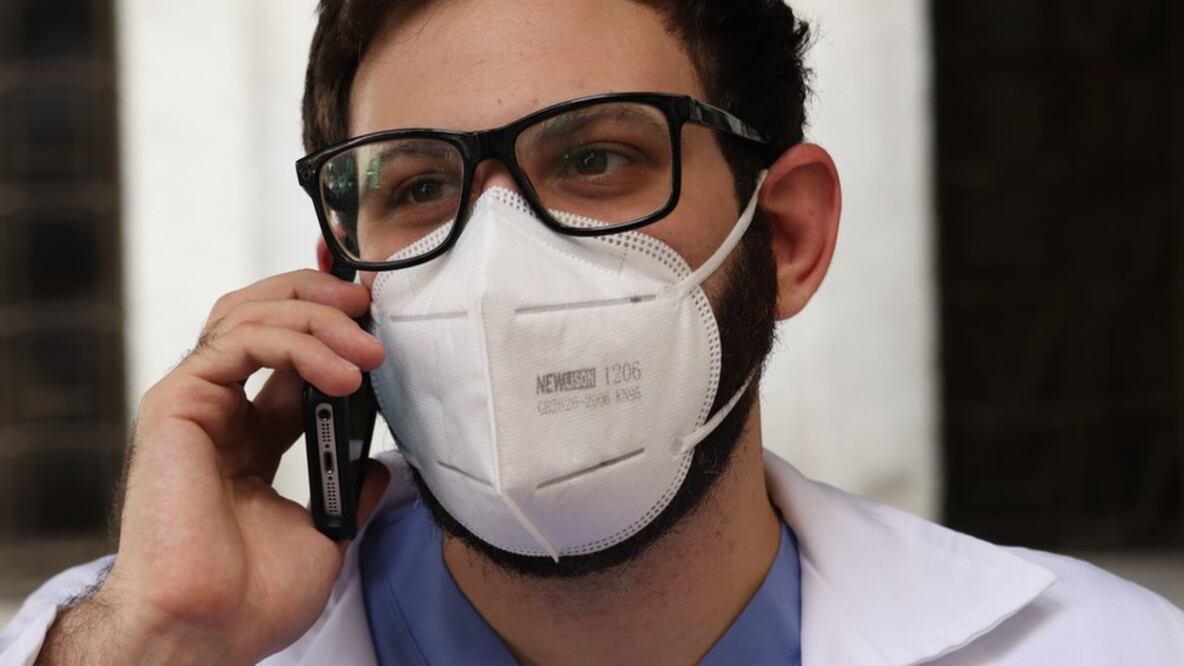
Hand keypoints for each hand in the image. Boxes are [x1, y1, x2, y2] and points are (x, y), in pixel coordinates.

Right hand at [39, 270, 387, 664]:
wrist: (209, 630)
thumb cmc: (251, 598)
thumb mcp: (325, 534)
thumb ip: (349, 490)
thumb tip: (378, 466)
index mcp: (248, 437)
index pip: (287, 353)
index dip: (330, 325)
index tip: (377, 317)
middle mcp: (219, 411)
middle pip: (263, 315)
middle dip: (322, 301)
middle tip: (373, 309)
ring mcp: (196, 403)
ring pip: (252, 315)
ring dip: (320, 320)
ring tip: (369, 351)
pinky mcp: (178, 402)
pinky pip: (241, 342)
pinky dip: (297, 344)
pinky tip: (341, 375)